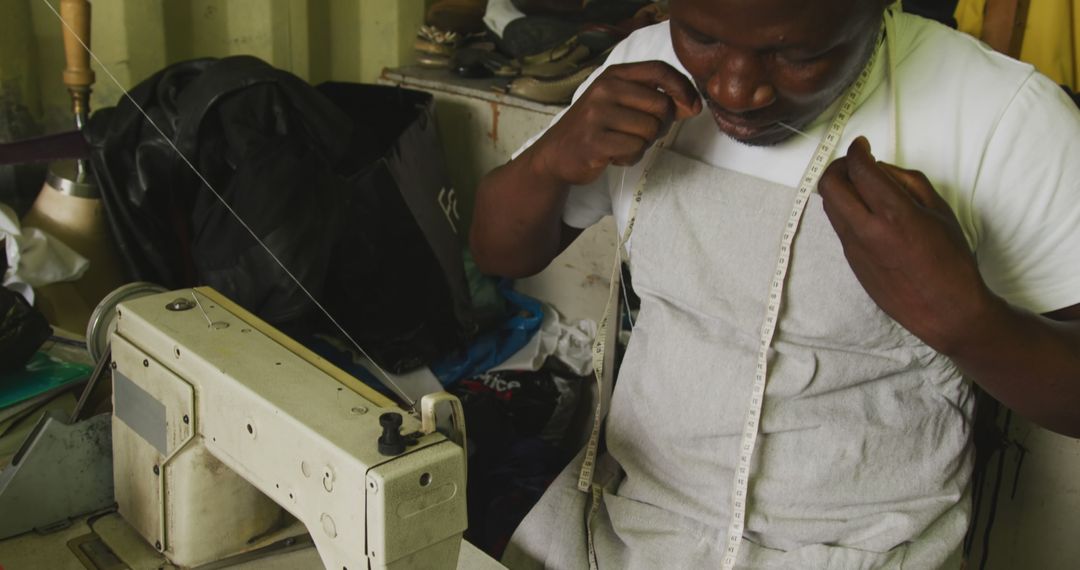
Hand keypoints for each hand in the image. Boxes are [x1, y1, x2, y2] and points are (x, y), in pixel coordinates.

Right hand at [525, 61, 701, 186]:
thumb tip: (693, 105)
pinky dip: (630, 158)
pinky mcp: (594, 141)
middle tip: (642, 134)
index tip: (694, 106)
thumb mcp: (621, 104)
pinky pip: (635, 150)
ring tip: (622, 144)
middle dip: (661, 126)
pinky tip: (614, 156)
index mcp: (614, 75)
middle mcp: (605, 90)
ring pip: (650, 131)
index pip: (660, 70)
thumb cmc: (596, 128)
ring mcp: (597, 115)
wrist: (556, 153)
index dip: (683, 87)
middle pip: (662, 106)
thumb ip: (655, 100)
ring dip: (643, 144)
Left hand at [818, 136, 999, 353]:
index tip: (862, 145)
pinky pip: (839, 227)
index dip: (857, 150)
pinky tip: (867, 212)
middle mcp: (867, 230)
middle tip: (854, 163)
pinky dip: (846, 210)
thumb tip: (881, 168)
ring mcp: (855, 248)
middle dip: (838, 166)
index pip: (860, 169)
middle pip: (830, 185)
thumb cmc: (952, 262)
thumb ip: (908, 183)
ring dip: (839, 189)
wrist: (946, 311)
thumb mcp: (940, 212)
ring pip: (830, 206)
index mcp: (895, 214)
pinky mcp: (851, 262)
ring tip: (861, 187)